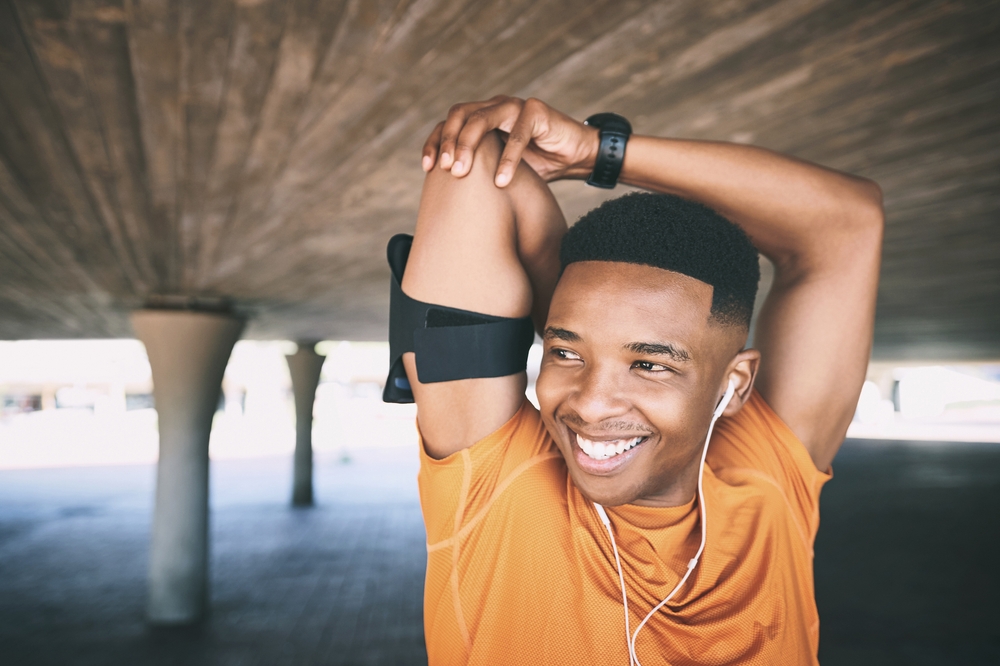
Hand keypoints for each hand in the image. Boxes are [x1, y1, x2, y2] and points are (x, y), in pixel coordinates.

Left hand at [422, 96, 598, 186]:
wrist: (576, 157)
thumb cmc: (538, 165)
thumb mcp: (500, 169)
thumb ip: (478, 172)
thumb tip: (446, 197)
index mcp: (482, 117)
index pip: (448, 124)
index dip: (435, 142)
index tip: (427, 168)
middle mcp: (494, 107)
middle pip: (459, 115)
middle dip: (448, 142)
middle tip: (446, 170)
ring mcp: (514, 106)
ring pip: (481, 119)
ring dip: (468, 146)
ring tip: (461, 173)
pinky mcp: (536, 111)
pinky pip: (517, 135)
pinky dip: (507, 159)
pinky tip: (501, 181)